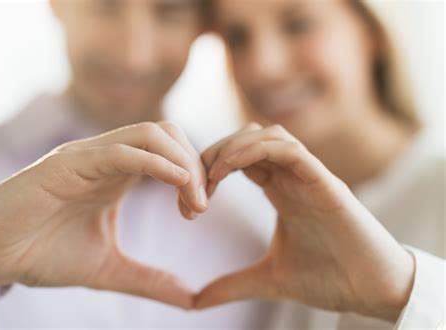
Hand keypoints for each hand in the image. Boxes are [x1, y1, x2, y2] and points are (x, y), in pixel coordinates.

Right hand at [0, 121, 206, 308]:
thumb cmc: (42, 254)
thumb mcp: (109, 269)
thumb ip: (149, 279)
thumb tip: (191, 298)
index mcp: (118, 173)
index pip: (171, 151)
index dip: (195, 176)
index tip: (199, 211)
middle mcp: (107, 157)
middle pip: (169, 134)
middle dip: (195, 166)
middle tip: (200, 208)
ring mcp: (87, 156)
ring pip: (151, 134)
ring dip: (183, 163)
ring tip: (192, 203)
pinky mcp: (66, 164)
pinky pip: (121, 151)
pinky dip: (156, 163)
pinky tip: (177, 184)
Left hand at [196, 123, 414, 321]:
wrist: (373, 290)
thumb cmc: (328, 278)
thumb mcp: (267, 279)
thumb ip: (231, 285)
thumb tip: (194, 301)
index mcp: (281, 190)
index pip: (241, 159)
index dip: (211, 169)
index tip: (190, 199)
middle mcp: (294, 178)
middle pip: (249, 138)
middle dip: (216, 152)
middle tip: (194, 183)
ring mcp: (310, 176)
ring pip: (269, 135)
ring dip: (233, 147)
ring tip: (211, 174)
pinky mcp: (326, 182)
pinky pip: (290, 149)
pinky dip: (256, 150)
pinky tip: (230, 168)